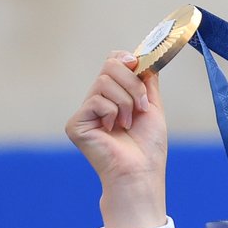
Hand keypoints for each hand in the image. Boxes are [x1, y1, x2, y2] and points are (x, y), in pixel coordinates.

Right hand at [64, 52, 168, 227]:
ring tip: (128, 124)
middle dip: (133, 83)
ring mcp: (84, 111)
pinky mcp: (75, 123)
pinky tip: (113, 130)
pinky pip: (97, 100)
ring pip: (105, 82)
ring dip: (126, 102)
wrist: (141, 171)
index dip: (126, 59)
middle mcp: (97, 99)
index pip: (114, 61)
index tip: (139, 66)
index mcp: (114, 94)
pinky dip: (113, 113)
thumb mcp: (152, 106)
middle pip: (110, 65)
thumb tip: (143, 56)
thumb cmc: (148, 145)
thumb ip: (146, 81)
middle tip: (142, 107)